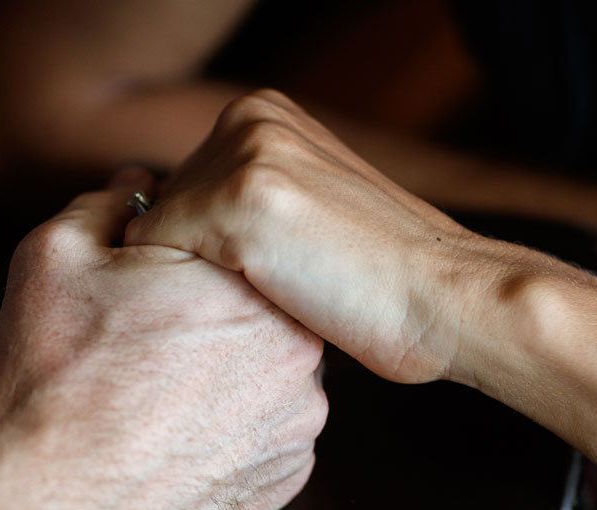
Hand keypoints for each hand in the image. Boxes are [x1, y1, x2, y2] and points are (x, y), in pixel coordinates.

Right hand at [0, 167, 326, 509]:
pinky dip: (229, 433)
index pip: (232, 250)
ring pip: (266, 376)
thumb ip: (110, 203)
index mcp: (254, 286)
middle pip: (256, 313)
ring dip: (223, 377)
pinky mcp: (285, 484)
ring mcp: (298, 428)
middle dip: (207, 318)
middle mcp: (298, 356)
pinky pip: (266, 436)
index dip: (179, 264)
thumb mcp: (56, 256)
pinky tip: (173, 440)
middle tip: (142, 345)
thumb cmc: (50, 382)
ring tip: (151, 400)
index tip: (141, 289)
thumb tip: (141, 185)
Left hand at [124, 90, 535, 384]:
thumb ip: (241, 201)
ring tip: (264, 302)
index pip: (179, 188)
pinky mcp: (237, 199)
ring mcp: (243, 154)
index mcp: (264, 113)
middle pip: (161, 206)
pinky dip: (177, 293)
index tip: (251, 282)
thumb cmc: (377, 279)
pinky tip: (245, 310)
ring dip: (184, 280)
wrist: (444, 298)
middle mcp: (249, 117)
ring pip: (152, 233)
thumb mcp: (303, 211)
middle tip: (263, 296)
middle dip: (189, 260)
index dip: (200, 249)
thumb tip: (155, 229)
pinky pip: (151, 253)